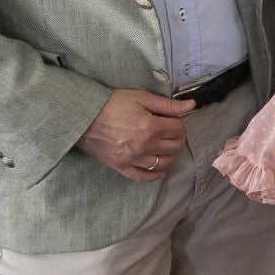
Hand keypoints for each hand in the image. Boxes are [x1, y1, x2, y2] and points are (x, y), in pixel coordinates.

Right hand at [76, 89, 195, 181]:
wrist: (82, 117)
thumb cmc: (111, 104)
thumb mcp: (141, 98)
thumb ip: (167, 104)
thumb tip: (191, 105)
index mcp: (150, 127)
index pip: (178, 129)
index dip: (179, 123)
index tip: (173, 119)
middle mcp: (144, 146)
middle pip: (174, 147)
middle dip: (177, 138)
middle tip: (171, 132)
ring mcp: (133, 159)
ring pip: (163, 162)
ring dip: (170, 155)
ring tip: (166, 146)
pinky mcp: (121, 167)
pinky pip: (142, 177)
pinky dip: (154, 176)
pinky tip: (160, 171)